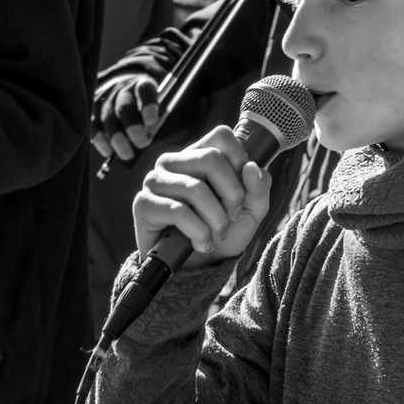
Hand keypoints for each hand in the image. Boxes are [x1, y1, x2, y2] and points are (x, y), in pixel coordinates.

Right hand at [92, 75, 161, 160]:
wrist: (121, 87)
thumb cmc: (143, 103)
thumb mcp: (154, 105)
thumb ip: (152, 119)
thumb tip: (146, 137)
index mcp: (142, 84)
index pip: (145, 90)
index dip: (148, 105)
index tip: (151, 122)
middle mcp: (122, 88)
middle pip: (124, 107)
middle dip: (132, 127)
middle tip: (142, 144)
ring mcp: (105, 97)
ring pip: (108, 118)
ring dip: (117, 138)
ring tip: (127, 155)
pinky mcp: (92, 108)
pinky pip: (94, 125)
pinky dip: (101, 140)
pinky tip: (108, 152)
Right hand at [132, 126, 272, 268]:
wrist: (199, 267)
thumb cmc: (224, 230)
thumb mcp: (252, 209)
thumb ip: (259, 187)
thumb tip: (252, 168)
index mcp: (199, 154)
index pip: (222, 135)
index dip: (240, 160)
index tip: (243, 189)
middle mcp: (174, 161)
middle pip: (211, 159)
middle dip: (231, 194)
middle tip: (233, 217)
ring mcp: (155, 180)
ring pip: (196, 188)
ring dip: (216, 220)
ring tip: (217, 235)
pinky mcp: (143, 203)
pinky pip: (178, 211)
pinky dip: (198, 232)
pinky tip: (201, 243)